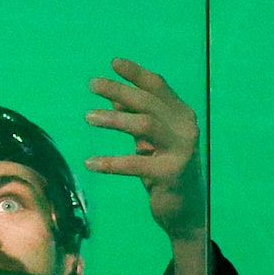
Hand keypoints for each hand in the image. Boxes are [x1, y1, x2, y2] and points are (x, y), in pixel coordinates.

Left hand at [84, 58, 206, 245]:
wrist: (185, 211)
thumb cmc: (164, 170)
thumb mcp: (150, 141)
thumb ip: (138, 117)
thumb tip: (114, 94)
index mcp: (182, 116)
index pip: (158, 87)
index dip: (136, 73)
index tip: (113, 63)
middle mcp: (185, 129)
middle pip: (148, 102)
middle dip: (119, 90)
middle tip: (92, 84)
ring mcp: (181, 151)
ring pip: (145, 125)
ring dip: (114, 119)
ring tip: (88, 117)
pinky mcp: (170, 174)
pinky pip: (136, 164)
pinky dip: (111, 163)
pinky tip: (90, 163)